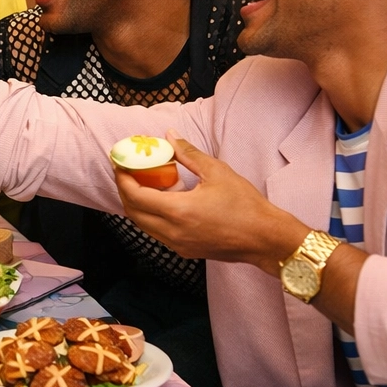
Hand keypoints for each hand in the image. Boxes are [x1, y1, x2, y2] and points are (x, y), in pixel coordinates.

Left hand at [114, 133, 308, 270]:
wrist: (266, 239)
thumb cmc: (246, 205)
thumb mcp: (217, 172)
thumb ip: (188, 154)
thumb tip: (170, 135)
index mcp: (178, 211)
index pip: (135, 195)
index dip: (123, 178)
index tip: (120, 163)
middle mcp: (172, 232)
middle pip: (132, 212)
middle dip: (125, 190)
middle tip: (128, 172)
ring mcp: (177, 244)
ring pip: (143, 224)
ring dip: (137, 204)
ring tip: (144, 183)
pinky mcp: (184, 250)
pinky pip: (157, 232)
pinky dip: (151, 216)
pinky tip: (162, 200)